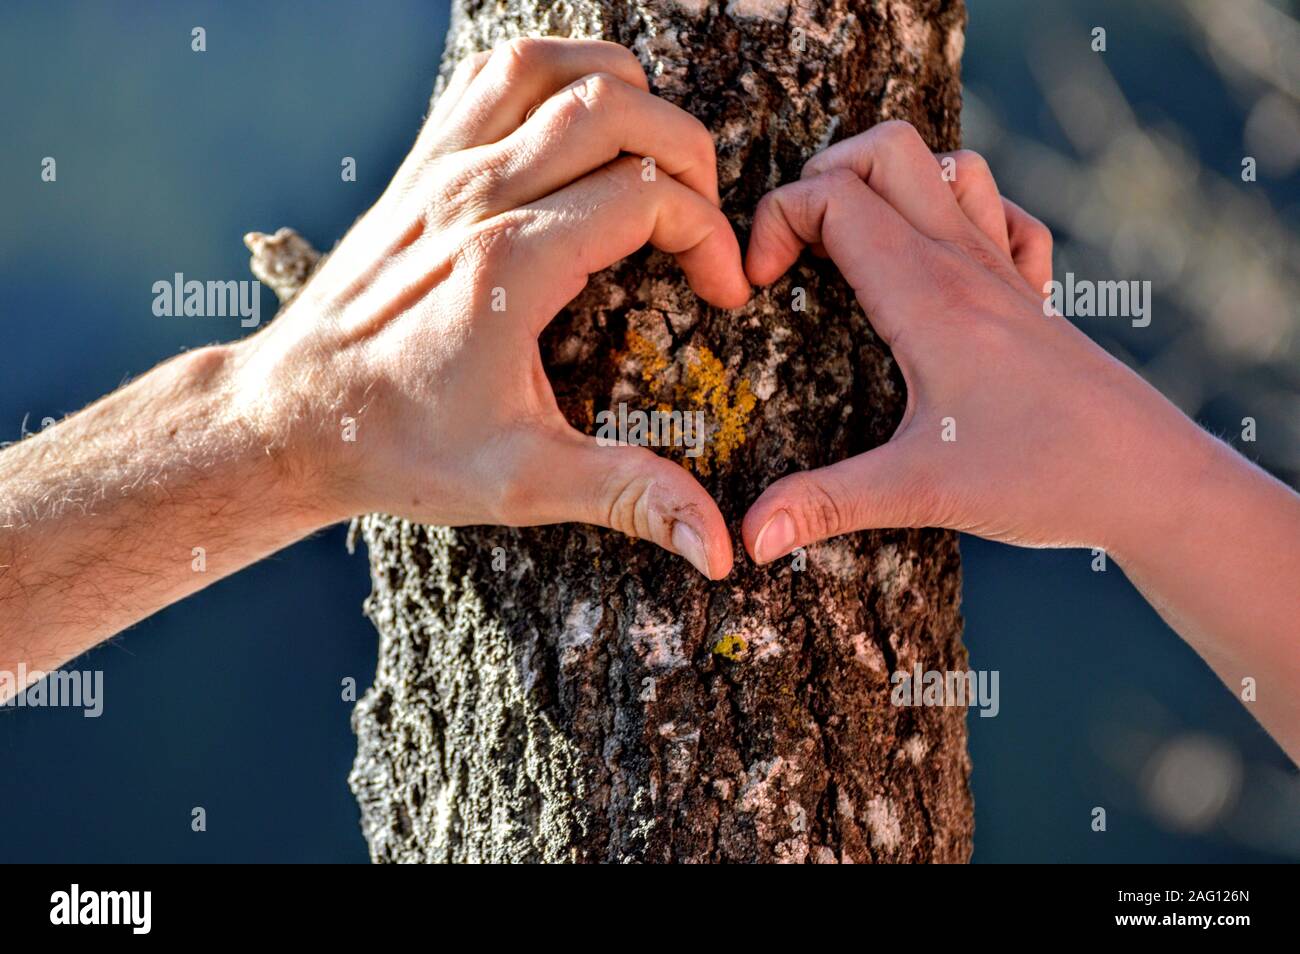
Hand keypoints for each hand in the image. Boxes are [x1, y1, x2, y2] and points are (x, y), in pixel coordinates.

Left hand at [231, 38, 749, 578]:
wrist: (289, 419)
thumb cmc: (399, 447)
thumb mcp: (525, 482)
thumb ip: (630, 497)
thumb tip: (719, 546)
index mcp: (511, 266)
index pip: (649, 195)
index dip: (711, 236)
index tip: (722, 291)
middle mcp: (475, 197)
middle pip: (615, 110)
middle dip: (689, 151)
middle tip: (703, 215)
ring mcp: (441, 172)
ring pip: (551, 69)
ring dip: (624, 90)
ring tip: (657, 150)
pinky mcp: (419, 168)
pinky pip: (491, 77)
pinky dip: (552, 72)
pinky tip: (579, 117)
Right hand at [740, 121, 1212, 563]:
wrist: (1153, 481)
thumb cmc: (1044, 477)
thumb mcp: (919, 491)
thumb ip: (825, 505)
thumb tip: (749, 539)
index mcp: (926, 296)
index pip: (833, 198)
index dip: (774, 222)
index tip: (756, 287)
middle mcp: (966, 265)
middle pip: (887, 150)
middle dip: (823, 174)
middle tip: (794, 248)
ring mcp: (1006, 275)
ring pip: (948, 167)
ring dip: (891, 184)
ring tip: (853, 245)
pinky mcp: (1034, 298)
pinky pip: (1002, 216)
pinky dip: (962, 215)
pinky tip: (941, 269)